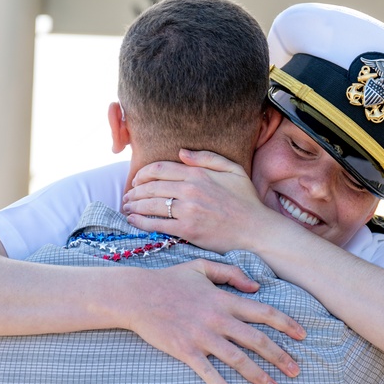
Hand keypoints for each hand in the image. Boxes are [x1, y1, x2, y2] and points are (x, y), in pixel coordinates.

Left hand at [122, 149, 277, 252]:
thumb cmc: (246, 201)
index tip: (136, 181)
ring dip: (133, 206)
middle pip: (150, 187)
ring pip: (150, 205)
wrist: (257, 230)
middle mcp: (190, 189)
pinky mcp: (188, 230)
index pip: (159, 169)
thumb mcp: (233, 170)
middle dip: (133, 192)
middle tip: (127, 197)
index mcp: (198, 173)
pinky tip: (133, 221)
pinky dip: (140, 222)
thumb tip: (181, 152)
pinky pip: (156, 224)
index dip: (142, 174)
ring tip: (127, 208)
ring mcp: (188, 210)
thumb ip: (207, 158)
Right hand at [125, 259, 304, 383]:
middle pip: (257, 340)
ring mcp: (202, 336)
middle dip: (280, 356)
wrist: (136, 295)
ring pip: (238, 359)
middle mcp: (218, 318)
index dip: (286, 324)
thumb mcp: (202, 267)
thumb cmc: (169, 280)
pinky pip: (209, 374)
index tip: (303, 336)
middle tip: (297, 371)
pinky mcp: (186, 351)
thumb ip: (231, 272)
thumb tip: (257, 286)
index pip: (264, 312)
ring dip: (259, 376)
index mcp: (224, 299)